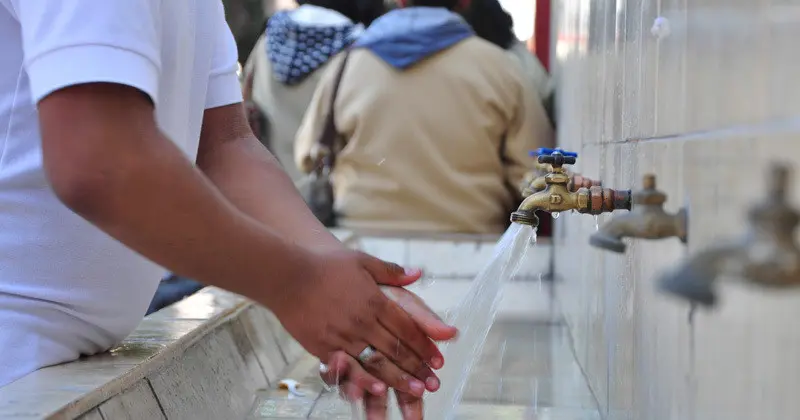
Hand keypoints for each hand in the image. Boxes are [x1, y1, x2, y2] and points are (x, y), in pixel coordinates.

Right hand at [272, 248, 453, 396]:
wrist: (287, 276)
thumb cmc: (325, 266)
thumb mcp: (362, 261)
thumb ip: (391, 272)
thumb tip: (417, 274)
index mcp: (375, 300)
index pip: (407, 327)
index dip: (424, 345)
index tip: (437, 359)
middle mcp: (363, 320)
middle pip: (396, 348)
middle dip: (417, 367)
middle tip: (432, 383)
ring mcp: (343, 336)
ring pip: (377, 362)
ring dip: (398, 379)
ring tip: (416, 392)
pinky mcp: (325, 347)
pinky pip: (350, 368)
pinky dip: (366, 381)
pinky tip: (379, 390)